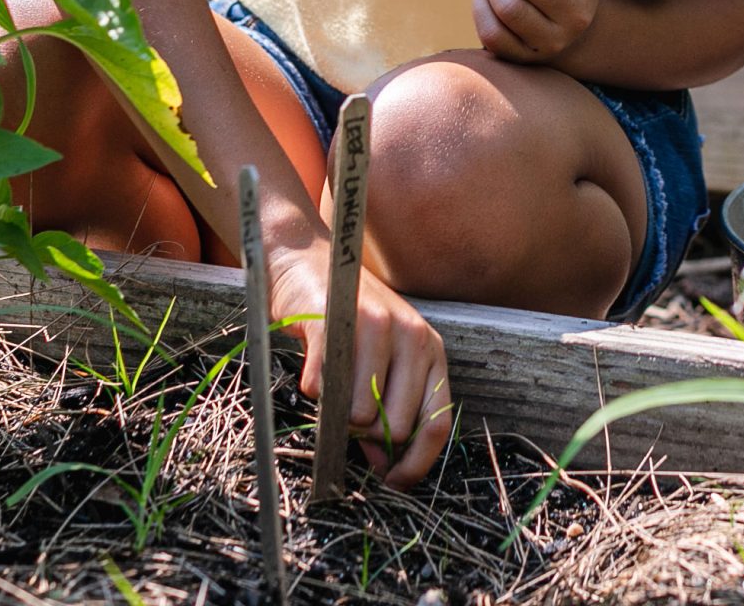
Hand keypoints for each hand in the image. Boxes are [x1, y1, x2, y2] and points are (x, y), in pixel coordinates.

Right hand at [272, 248, 455, 488]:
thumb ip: (390, 409)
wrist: (305, 260)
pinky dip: (312, 390)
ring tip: (330, 385)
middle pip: (399, 426)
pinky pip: (322, 388)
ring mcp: (375, 327)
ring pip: (361, 413)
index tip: (393, 482)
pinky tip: (313, 368)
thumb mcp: (382, 361)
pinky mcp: (334, 323)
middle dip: (370, 438)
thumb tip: (388, 466)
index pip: (437, 422)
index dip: (416, 462)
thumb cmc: (346, 319)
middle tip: (348, 420)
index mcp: (430, 351)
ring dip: (337, 414)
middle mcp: (412, 337)